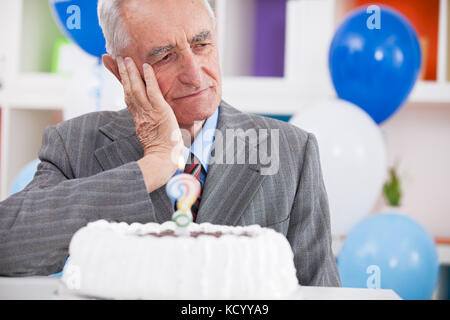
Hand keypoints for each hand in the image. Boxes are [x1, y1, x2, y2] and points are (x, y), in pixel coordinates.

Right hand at [117, 57, 183, 191]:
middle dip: (122, 72)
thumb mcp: (151, 136)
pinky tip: (146, 67)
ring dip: (131, 72)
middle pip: (128, 89)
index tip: (114, 69)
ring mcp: (150, 111)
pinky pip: (153, 91)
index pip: (127, 96)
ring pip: (137, 88)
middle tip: (117, 57)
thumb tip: (145, 128)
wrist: (164, 159)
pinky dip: (149, 78)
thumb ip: (148, 129)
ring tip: (126, 58)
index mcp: (138, 118)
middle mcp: (141, 113)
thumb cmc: (162, 152)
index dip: (121, 81)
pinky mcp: (160, 110)